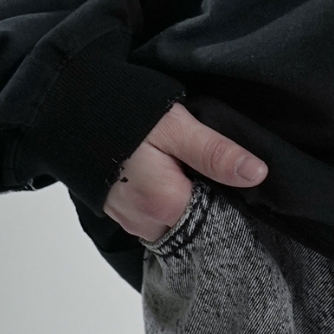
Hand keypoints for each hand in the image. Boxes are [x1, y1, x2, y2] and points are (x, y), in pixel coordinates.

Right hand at [102, 101, 267, 242]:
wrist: (75, 108)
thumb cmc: (128, 115)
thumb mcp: (179, 127)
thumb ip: (216, 154)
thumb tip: (257, 174)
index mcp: (166, 208)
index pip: (216, 219)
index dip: (230, 196)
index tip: (235, 173)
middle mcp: (146, 225)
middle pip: (194, 222)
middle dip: (208, 197)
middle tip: (205, 161)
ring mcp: (129, 220)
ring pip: (174, 219)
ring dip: (186, 197)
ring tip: (186, 162)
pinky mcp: (119, 211)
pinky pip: (154, 215)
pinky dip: (166, 197)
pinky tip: (167, 170)